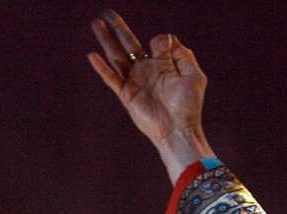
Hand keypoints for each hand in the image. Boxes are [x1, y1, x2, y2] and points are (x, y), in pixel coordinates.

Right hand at [88, 9, 213, 180]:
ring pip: (116, 56)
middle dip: (118, 28)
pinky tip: (92, 55)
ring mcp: (134, 81)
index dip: (160, 40)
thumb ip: (183, 54)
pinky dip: (102, 68)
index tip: (164, 47)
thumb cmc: (188, 105)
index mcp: (163, 66)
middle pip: (128, 44)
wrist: (178, 128)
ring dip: (106, 39)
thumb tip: (167, 37)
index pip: (156, 43)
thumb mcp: (194, 76)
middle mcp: (146, 71)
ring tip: (96, 23)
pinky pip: (111, 78)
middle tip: (106, 13)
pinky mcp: (126, 94)